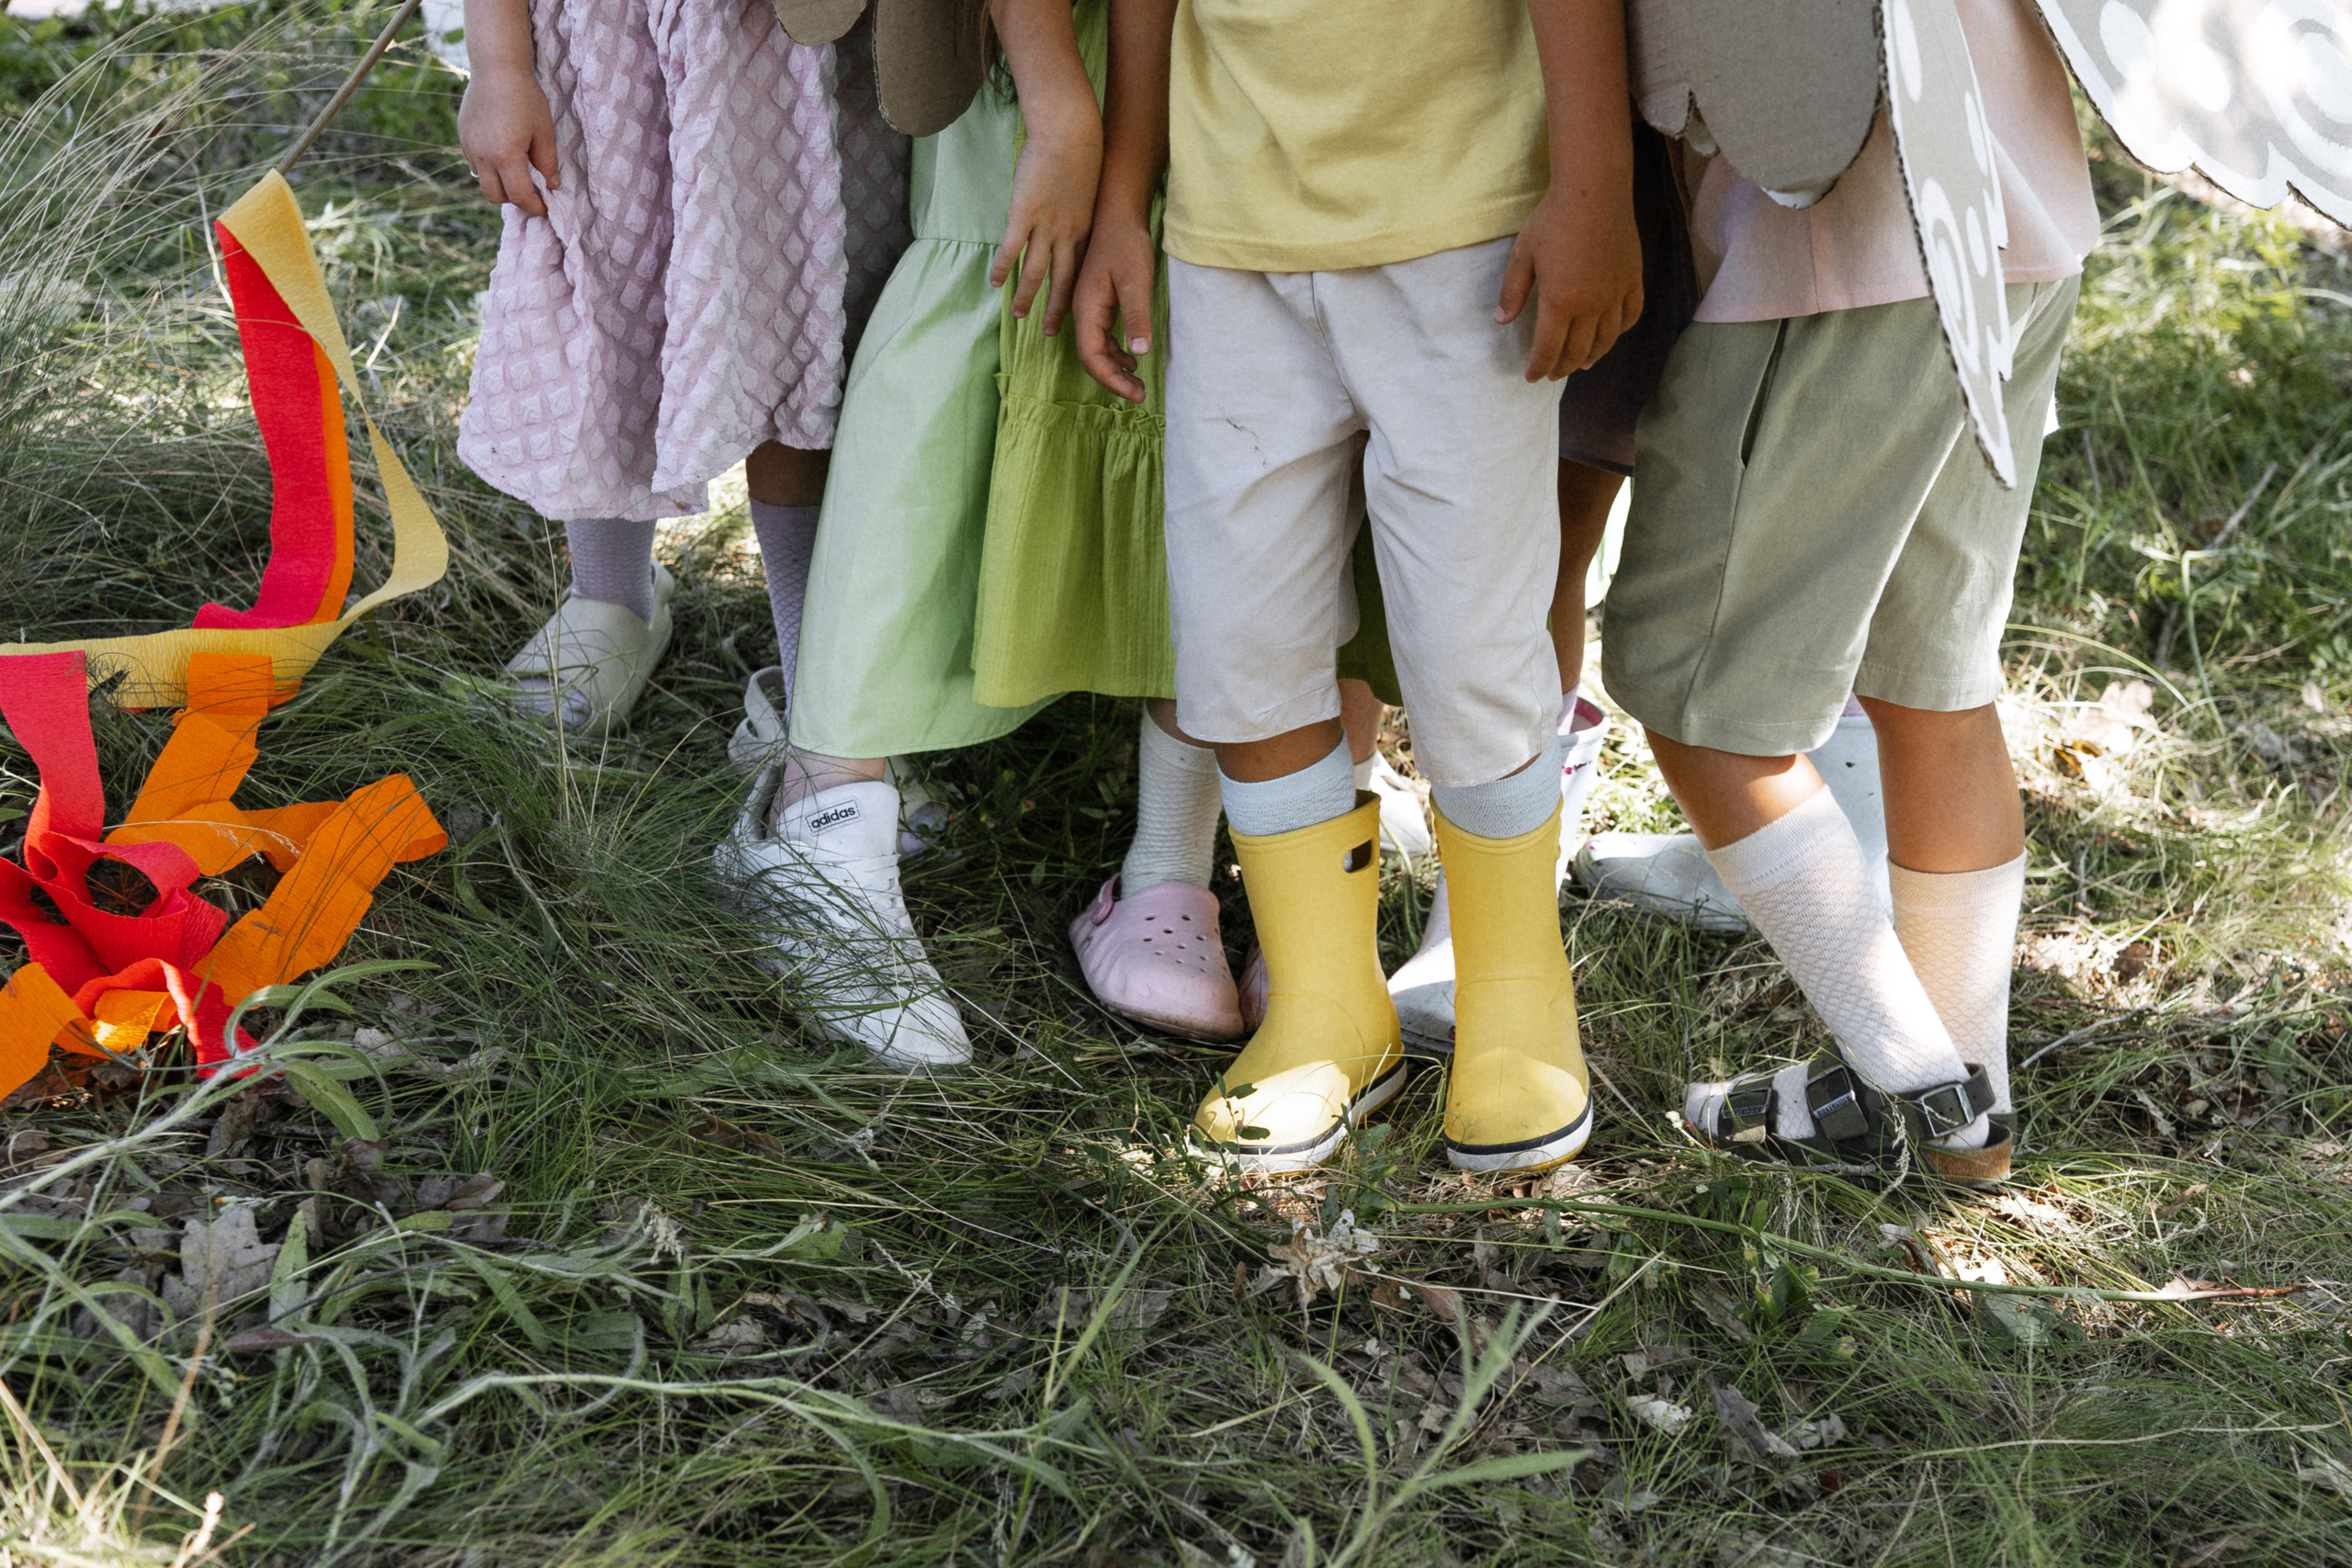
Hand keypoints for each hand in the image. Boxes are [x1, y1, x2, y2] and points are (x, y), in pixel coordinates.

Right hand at [458, 64, 559, 216]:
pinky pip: (474, 163)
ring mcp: (469, 146)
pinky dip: (488, 167)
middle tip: (531, 192)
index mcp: (505, 156)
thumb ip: (548, 162)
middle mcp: (482, 156)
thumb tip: (552, 185)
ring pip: (482, 181)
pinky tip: (502, 153)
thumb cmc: (525, 97)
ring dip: (499, 184)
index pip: (518, 196)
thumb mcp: (543, 131)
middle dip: (514, 199)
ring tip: (517, 172)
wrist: (496, 68)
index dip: (534, 206)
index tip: (545, 207)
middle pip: (495, 196)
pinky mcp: (463, 136)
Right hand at [989, 99, 1101, 335]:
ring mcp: (1046, 226)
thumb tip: (1068, 211)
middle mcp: (1068, 234)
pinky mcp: (1024, 214)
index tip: (1073, 312)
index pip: (1080, 270)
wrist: (1070, 132)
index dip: (1075, 293)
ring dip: (1026, 296)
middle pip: (1062, 281)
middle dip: (1055, 309)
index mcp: (1086, 228)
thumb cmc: (1079, 150)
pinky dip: (1002, 268)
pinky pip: (1011, 249)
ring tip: (1018, 315)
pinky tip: (994, 282)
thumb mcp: (1087, 184)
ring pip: (1036, 272)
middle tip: (1048, 332)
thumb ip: (1077, 204)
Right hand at [1072, 208, 1154, 401]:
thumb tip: (1139, 353)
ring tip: (1137, 382)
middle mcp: (1082, 311)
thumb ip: (1136, 316)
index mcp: (1086, 309)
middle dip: (1113, 380)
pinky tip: (1131, 359)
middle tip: (1139, 395)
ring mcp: (1089, 307)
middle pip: (1091, 357)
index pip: (1091, 357)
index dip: (1111, 380)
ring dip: (1115, 368)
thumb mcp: (1135, 281)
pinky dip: (1115, 352)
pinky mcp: (1099, 302)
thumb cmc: (1126, 244)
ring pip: (1097, 348)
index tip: (1134, 394)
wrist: (1117, 214)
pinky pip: (1102, 336)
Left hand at [1496, 186, 1642, 381]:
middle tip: (1553, 374)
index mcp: (1560, 302)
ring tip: (1582, 364)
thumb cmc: (1553, 220)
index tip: (1531, 377)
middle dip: (1563, 367)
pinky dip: (1620, 331)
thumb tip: (1501, 321)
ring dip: (1592, 356)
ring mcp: (1616, 294)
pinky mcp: (1633, 279)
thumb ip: (1513, 291)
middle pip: (1578, 350)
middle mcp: (1591, 305)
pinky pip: (1631, 315)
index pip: (1549, 349)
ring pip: (1606, 339)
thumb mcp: (1523, 255)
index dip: (1539, 367)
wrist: (1594, 191)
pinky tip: (1611, 335)